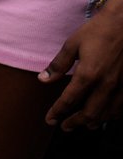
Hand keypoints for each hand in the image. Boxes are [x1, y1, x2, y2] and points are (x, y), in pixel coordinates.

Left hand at [40, 0, 122, 129]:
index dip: (57, 112)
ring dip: (93, 121)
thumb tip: (43, 79)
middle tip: (64, 127)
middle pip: (89, 114)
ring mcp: (121, 87)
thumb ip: (58, 65)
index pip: (69, 101)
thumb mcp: (72, 44)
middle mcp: (106, 85)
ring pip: (107, 114)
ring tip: (82, 124)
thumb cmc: (99, 31)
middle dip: (75, 123)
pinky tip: (104, 115)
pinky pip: (120, 108)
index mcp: (88, 75)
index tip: (49, 120)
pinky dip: (110, 115)